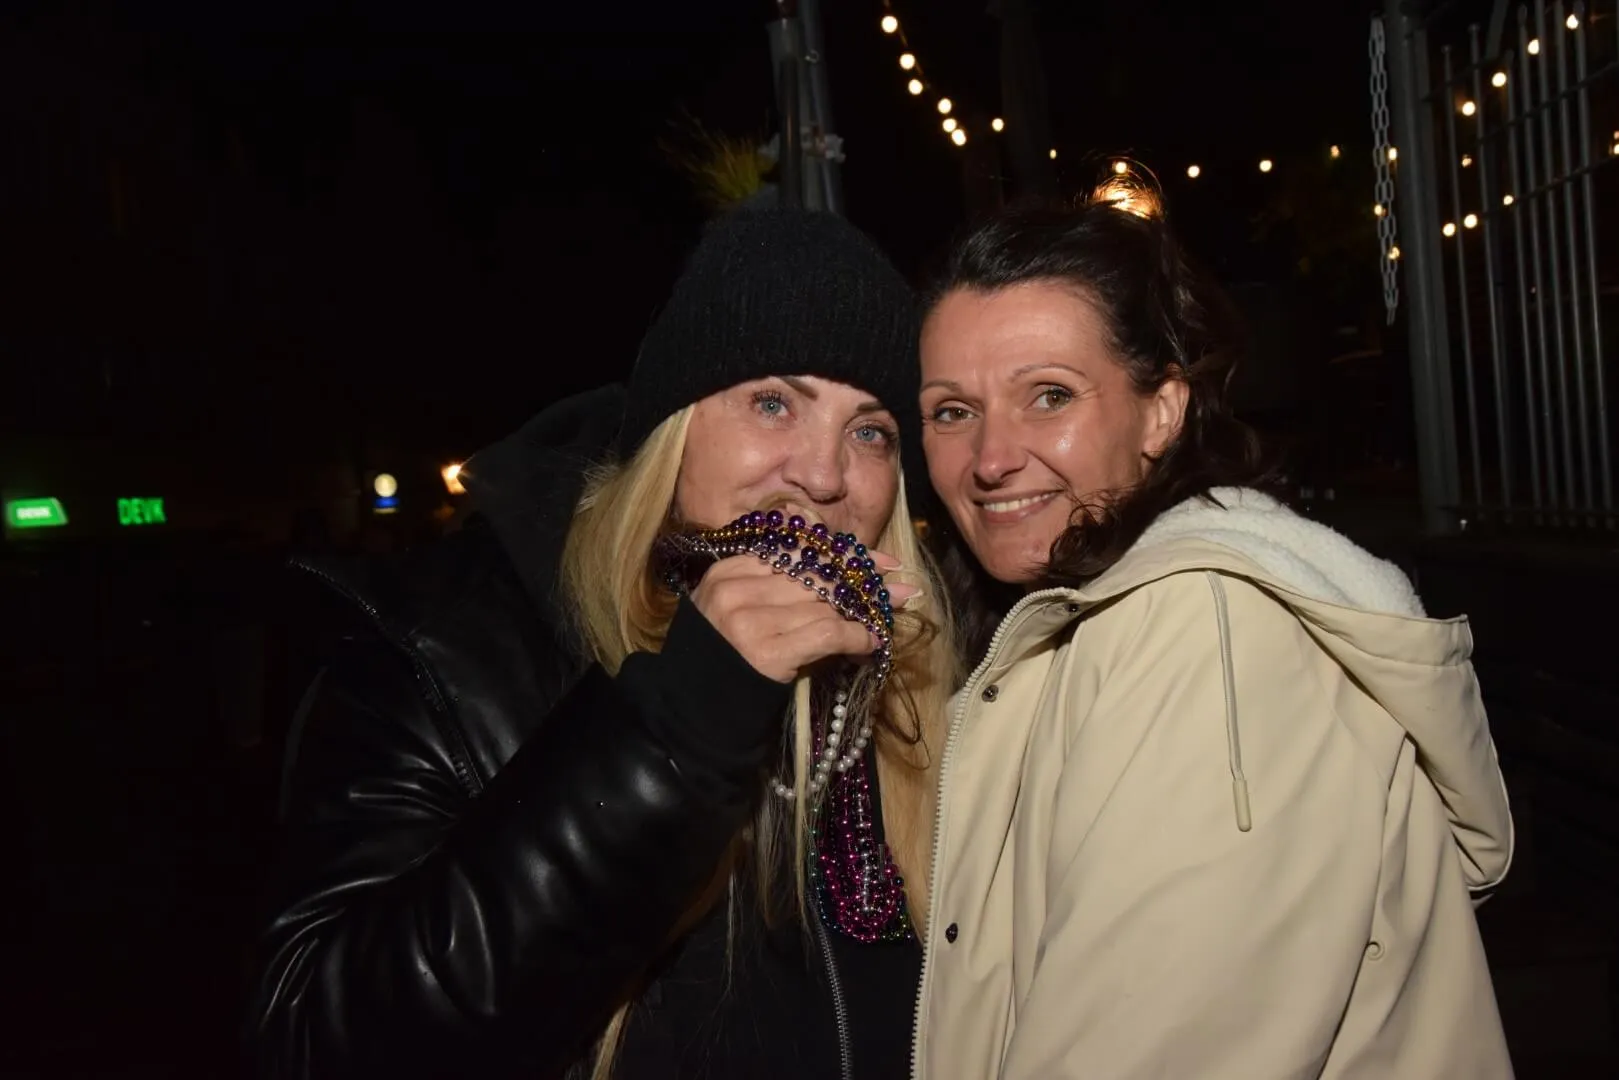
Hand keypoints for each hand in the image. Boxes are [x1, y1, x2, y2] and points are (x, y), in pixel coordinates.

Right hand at [690, 549, 917, 683]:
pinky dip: (855, 638)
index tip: (877, 560)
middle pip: (814, 573)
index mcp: (727, 572)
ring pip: (824, 604)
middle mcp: (735, 590)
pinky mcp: (765, 654)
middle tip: (901, 587)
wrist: (690, 717)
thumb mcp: (737, 612)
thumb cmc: (722, 664)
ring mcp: (747, 621)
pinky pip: (827, 633)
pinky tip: (870, 644)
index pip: (796, 548)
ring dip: (863, 614)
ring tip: (887, 620)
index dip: (843, 552)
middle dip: (863, 580)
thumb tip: (844, 572)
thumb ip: (776, 587)